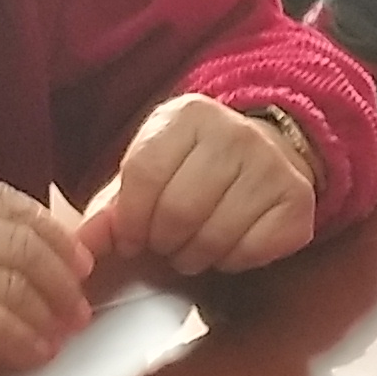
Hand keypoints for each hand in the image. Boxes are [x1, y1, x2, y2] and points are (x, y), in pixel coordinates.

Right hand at [0, 167, 93, 375]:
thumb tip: (34, 248)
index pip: (11, 203)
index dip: (55, 236)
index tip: (75, 264)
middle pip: (24, 244)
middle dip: (64, 280)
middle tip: (77, 307)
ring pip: (16, 284)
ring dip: (49, 315)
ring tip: (58, 334)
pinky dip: (24, 341)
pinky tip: (32, 353)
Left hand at [82, 92, 320, 275]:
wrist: (270, 151)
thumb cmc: (196, 168)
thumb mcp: (150, 172)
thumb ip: (112, 209)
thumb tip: (79, 248)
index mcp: (188, 115)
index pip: (145, 175)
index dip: (131, 220)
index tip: (133, 239)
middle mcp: (235, 132)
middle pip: (179, 211)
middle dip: (164, 242)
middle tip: (166, 244)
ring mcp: (271, 165)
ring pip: (216, 236)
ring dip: (196, 256)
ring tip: (193, 248)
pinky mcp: (297, 200)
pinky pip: (252, 250)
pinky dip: (233, 260)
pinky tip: (229, 245)